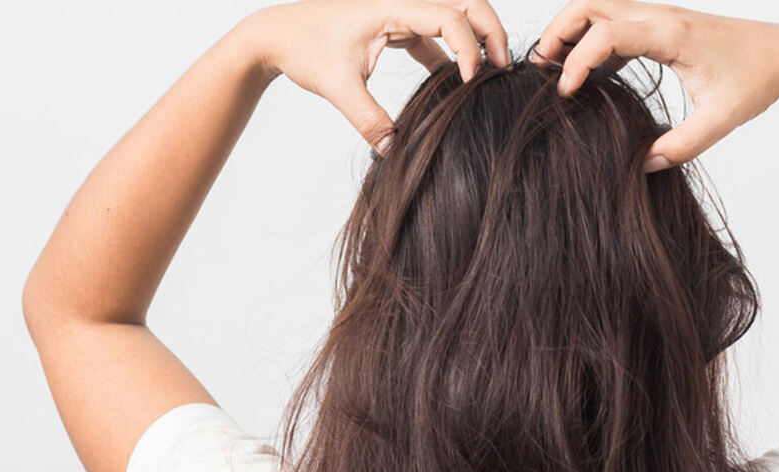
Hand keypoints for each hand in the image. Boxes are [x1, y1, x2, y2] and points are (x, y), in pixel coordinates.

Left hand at [244, 0, 513, 149]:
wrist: (275, 35)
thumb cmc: (302, 47)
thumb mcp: (336, 87)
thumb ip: (368, 118)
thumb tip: (392, 150)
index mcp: (390, 5)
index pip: (449, 16)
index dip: (469, 46)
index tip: (471, 81)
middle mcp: (401, 1)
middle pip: (466, 3)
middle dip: (491, 30)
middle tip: (503, 67)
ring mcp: (400, 11)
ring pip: (455, 14)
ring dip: (476, 40)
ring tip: (488, 75)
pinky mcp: (396, 24)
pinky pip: (436, 33)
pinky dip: (452, 53)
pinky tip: (457, 82)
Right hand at [532, 1, 778, 170]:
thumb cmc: (757, 80)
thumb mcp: (722, 120)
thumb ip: (681, 146)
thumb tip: (641, 165)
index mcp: (671, 33)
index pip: (606, 34)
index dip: (577, 62)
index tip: (564, 93)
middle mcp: (660, 15)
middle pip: (589, 5)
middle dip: (558, 32)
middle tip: (539, 69)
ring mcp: (659, 15)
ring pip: (598, 6)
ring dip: (570, 29)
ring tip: (553, 67)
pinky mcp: (662, 23)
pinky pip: (614, 19)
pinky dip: (591, 36)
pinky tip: (588, 71)